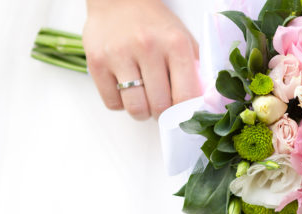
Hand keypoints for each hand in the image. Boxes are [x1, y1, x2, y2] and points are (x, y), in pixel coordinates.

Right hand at [83, 0, 201, 119]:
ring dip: (142, 112)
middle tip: (161, 107)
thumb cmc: (154, 23)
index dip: (184, 112)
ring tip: (144, 101)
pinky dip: (121, 104)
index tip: (182, 114)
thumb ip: (195, 68)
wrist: (119, 0)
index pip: (186, 95)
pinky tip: (125, 89)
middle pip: (160, 106)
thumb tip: (205, 102)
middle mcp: (147, 47)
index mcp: (175, 43)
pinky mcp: (96, 62)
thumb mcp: (182, 38)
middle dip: (162, 114)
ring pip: (135, 108)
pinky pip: (112, 103)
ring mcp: (119, 55)